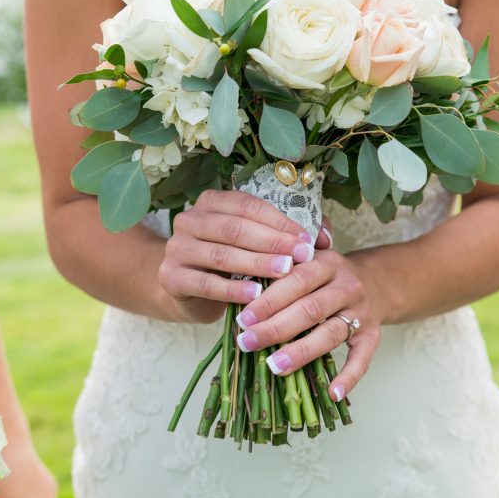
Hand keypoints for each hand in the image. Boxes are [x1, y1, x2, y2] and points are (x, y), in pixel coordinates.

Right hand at [158, 189, 333, 324]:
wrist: (189, 291)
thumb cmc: (232, 262)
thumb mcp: (257, 244)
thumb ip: (291, 234)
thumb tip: (326, 236)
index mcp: (211, 202)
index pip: (248, 205)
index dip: (279, 221)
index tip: (308, 238)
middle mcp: (189, 219)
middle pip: (235, 228)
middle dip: (272, 242)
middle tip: (301, 256)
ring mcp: (177, 248)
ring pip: (221, 254)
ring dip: (256, 264)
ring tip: (284, 272)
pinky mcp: (171, 277)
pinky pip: (206, 283)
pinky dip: (232, 289)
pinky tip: (256, 295)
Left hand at [231, 248, 380, 401]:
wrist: (375, 281)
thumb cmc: (324, 276)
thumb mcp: (306, 261)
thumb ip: (280, 268)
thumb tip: (238, 285)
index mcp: (327, 262)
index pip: (296, 280)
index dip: (269, 300)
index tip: (243, 319)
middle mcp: (347, 285)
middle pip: (310, 309)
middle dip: (276, 328)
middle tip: (248, 343)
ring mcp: (362, 311)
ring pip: (330, 334)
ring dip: (301, 352)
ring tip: (274, 366)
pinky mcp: (373, 334)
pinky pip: (363, 358)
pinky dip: (349, 377)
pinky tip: (333, 393)